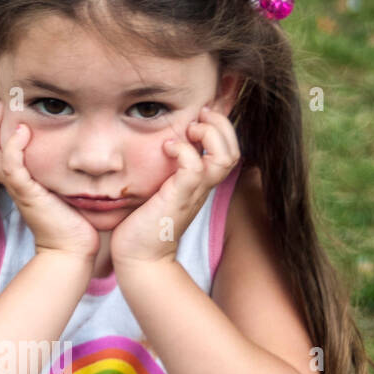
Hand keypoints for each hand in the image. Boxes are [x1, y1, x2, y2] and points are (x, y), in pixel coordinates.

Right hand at [0, 101, 99, 265]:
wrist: (72, 250)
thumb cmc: (74, 222)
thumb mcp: (65, 188)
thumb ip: (63, 169)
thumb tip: (79, 148)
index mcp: (19, 182)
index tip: (6, 108)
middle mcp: (14, 184)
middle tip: (1, 103)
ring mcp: (18, 189)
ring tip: (4, 109)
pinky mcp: (27, 194)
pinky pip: (11, 166)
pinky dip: (13, 147)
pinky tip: (22, 131)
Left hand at [110, 106, 240, 268]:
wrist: (140, 258)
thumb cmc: (144, 224)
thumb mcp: (160, 190)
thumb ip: (167, 170)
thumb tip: (159, 145)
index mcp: (202, 183)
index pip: (229, 150)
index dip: (222, 127)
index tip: (201, 115)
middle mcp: (203, 187)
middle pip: (234, 151)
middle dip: (220, 125)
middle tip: (198, 117)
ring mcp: (193, 193)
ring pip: (224, 157)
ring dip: (209, 135)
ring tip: (189, 130)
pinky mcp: (177, 198)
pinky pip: (193, 167)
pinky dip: (183, 150)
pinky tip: (167, 148)